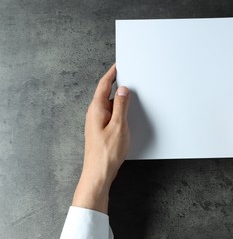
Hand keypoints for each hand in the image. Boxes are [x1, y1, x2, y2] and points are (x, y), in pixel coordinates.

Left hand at [72, 63, 130, 212]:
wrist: (99, 173)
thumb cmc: (107, 152)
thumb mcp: (118, 125)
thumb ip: (121, 106)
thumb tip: (123, 90)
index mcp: (96, 109)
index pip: (104, 85)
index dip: (112, 73)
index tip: (118, 65)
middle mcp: (94, 113)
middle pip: (105, 93)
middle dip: (117, 84)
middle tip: (129, 77)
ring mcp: (97, 122)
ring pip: (109, 104)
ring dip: (119, 98)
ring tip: (131, 95)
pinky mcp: (101, 130)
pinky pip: (110, 114)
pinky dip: (118, 109)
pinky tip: (127, 113)